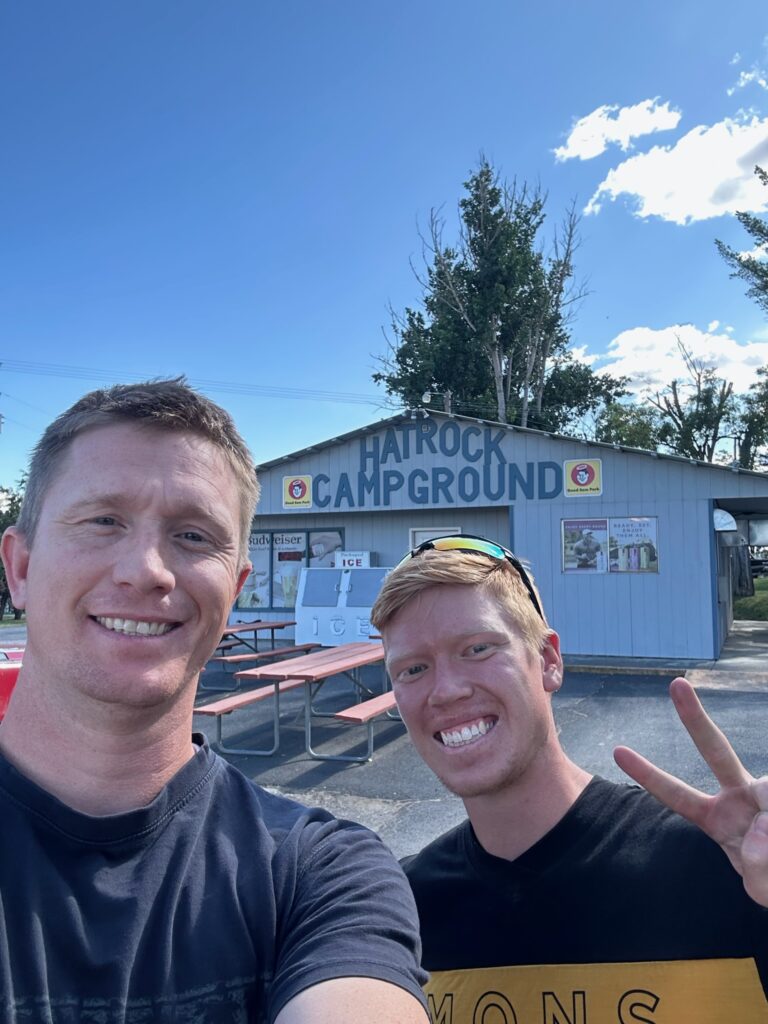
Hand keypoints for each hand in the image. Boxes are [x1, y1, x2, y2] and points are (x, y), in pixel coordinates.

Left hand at [614, 677, 767, 906]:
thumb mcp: (760, 887)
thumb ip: (758, 871)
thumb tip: (762, 829)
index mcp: (718, 818)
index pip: (678, 796)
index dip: (649, 775)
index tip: (617, 751)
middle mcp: (741, 795)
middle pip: (715, 749)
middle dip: (694, 718)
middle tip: (675, 684)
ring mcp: (765, 792)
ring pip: (766, 792)